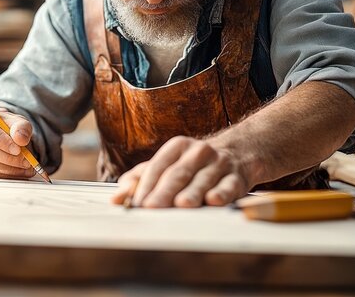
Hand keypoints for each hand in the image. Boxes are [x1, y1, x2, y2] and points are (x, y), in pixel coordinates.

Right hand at [0, 104, 35, 177]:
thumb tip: (21, 139)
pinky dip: (4, 174)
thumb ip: (20, 125)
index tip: (17, 148)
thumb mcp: (13, 119)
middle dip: (7, 157)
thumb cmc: (2, 123)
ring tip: (26, 167)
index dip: (0, 139)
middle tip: (26, 161)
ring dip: (8, 168)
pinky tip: (18, 172)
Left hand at [111, 136, 253, 207]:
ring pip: (203, 179)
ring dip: (192, 192)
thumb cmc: (192, 164)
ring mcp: (219, 163)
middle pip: (177, 173)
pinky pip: (229, 185)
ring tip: (181, 205)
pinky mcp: (238, 176)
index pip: (158, 167)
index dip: (146, 186)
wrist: (239, 153)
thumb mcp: (167, 165)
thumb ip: (139, 180)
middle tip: (152, 207)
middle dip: (164, 192)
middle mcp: (198, 152)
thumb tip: (116, 199)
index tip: (136, 204)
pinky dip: (222, 193)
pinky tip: (213, 200)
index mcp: (176, 147)